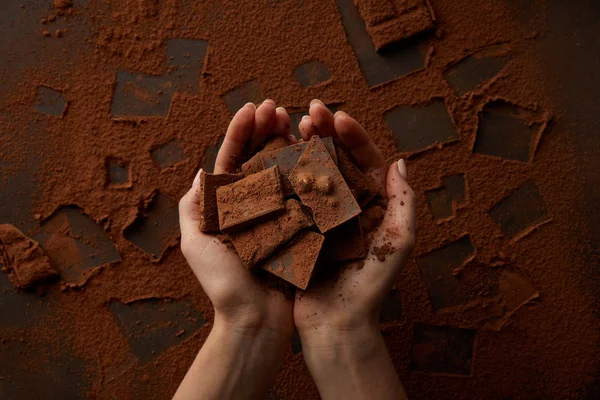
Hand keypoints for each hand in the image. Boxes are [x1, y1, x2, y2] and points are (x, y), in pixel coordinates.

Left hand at [175, 100, 294, 399]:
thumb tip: (200, 172)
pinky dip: (310, 169)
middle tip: (277, 108)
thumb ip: (193, 206)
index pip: (232, 158)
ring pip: (284, 169)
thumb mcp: (195, 242)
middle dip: (266, 129)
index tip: (252, 108)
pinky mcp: (300, 224)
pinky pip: (306, 192)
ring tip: (297, 119)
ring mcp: (278, 212)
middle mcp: (253, 204)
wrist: (256, 318)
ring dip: (289, 142)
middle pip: (259, 157)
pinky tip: (316, 149)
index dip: (240, 131)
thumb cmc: (223, 283)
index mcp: (226, 204)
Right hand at [293, 99, 415, 399]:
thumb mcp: (398, 242)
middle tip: (310, 110)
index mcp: (371, 205)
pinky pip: (288, 194)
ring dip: (301, 145)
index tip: (337, 117)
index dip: (352, 136)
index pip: (364, 160)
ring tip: (289, 123)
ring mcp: (318, 215)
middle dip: (324, 132)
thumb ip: (403, 202)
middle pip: (335, 159)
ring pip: (309, 171)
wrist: (336, 323)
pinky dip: (281, 173)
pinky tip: (272, 153)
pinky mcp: (296, 227)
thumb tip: (400, 161)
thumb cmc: (371, 285)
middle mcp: (345, 206)